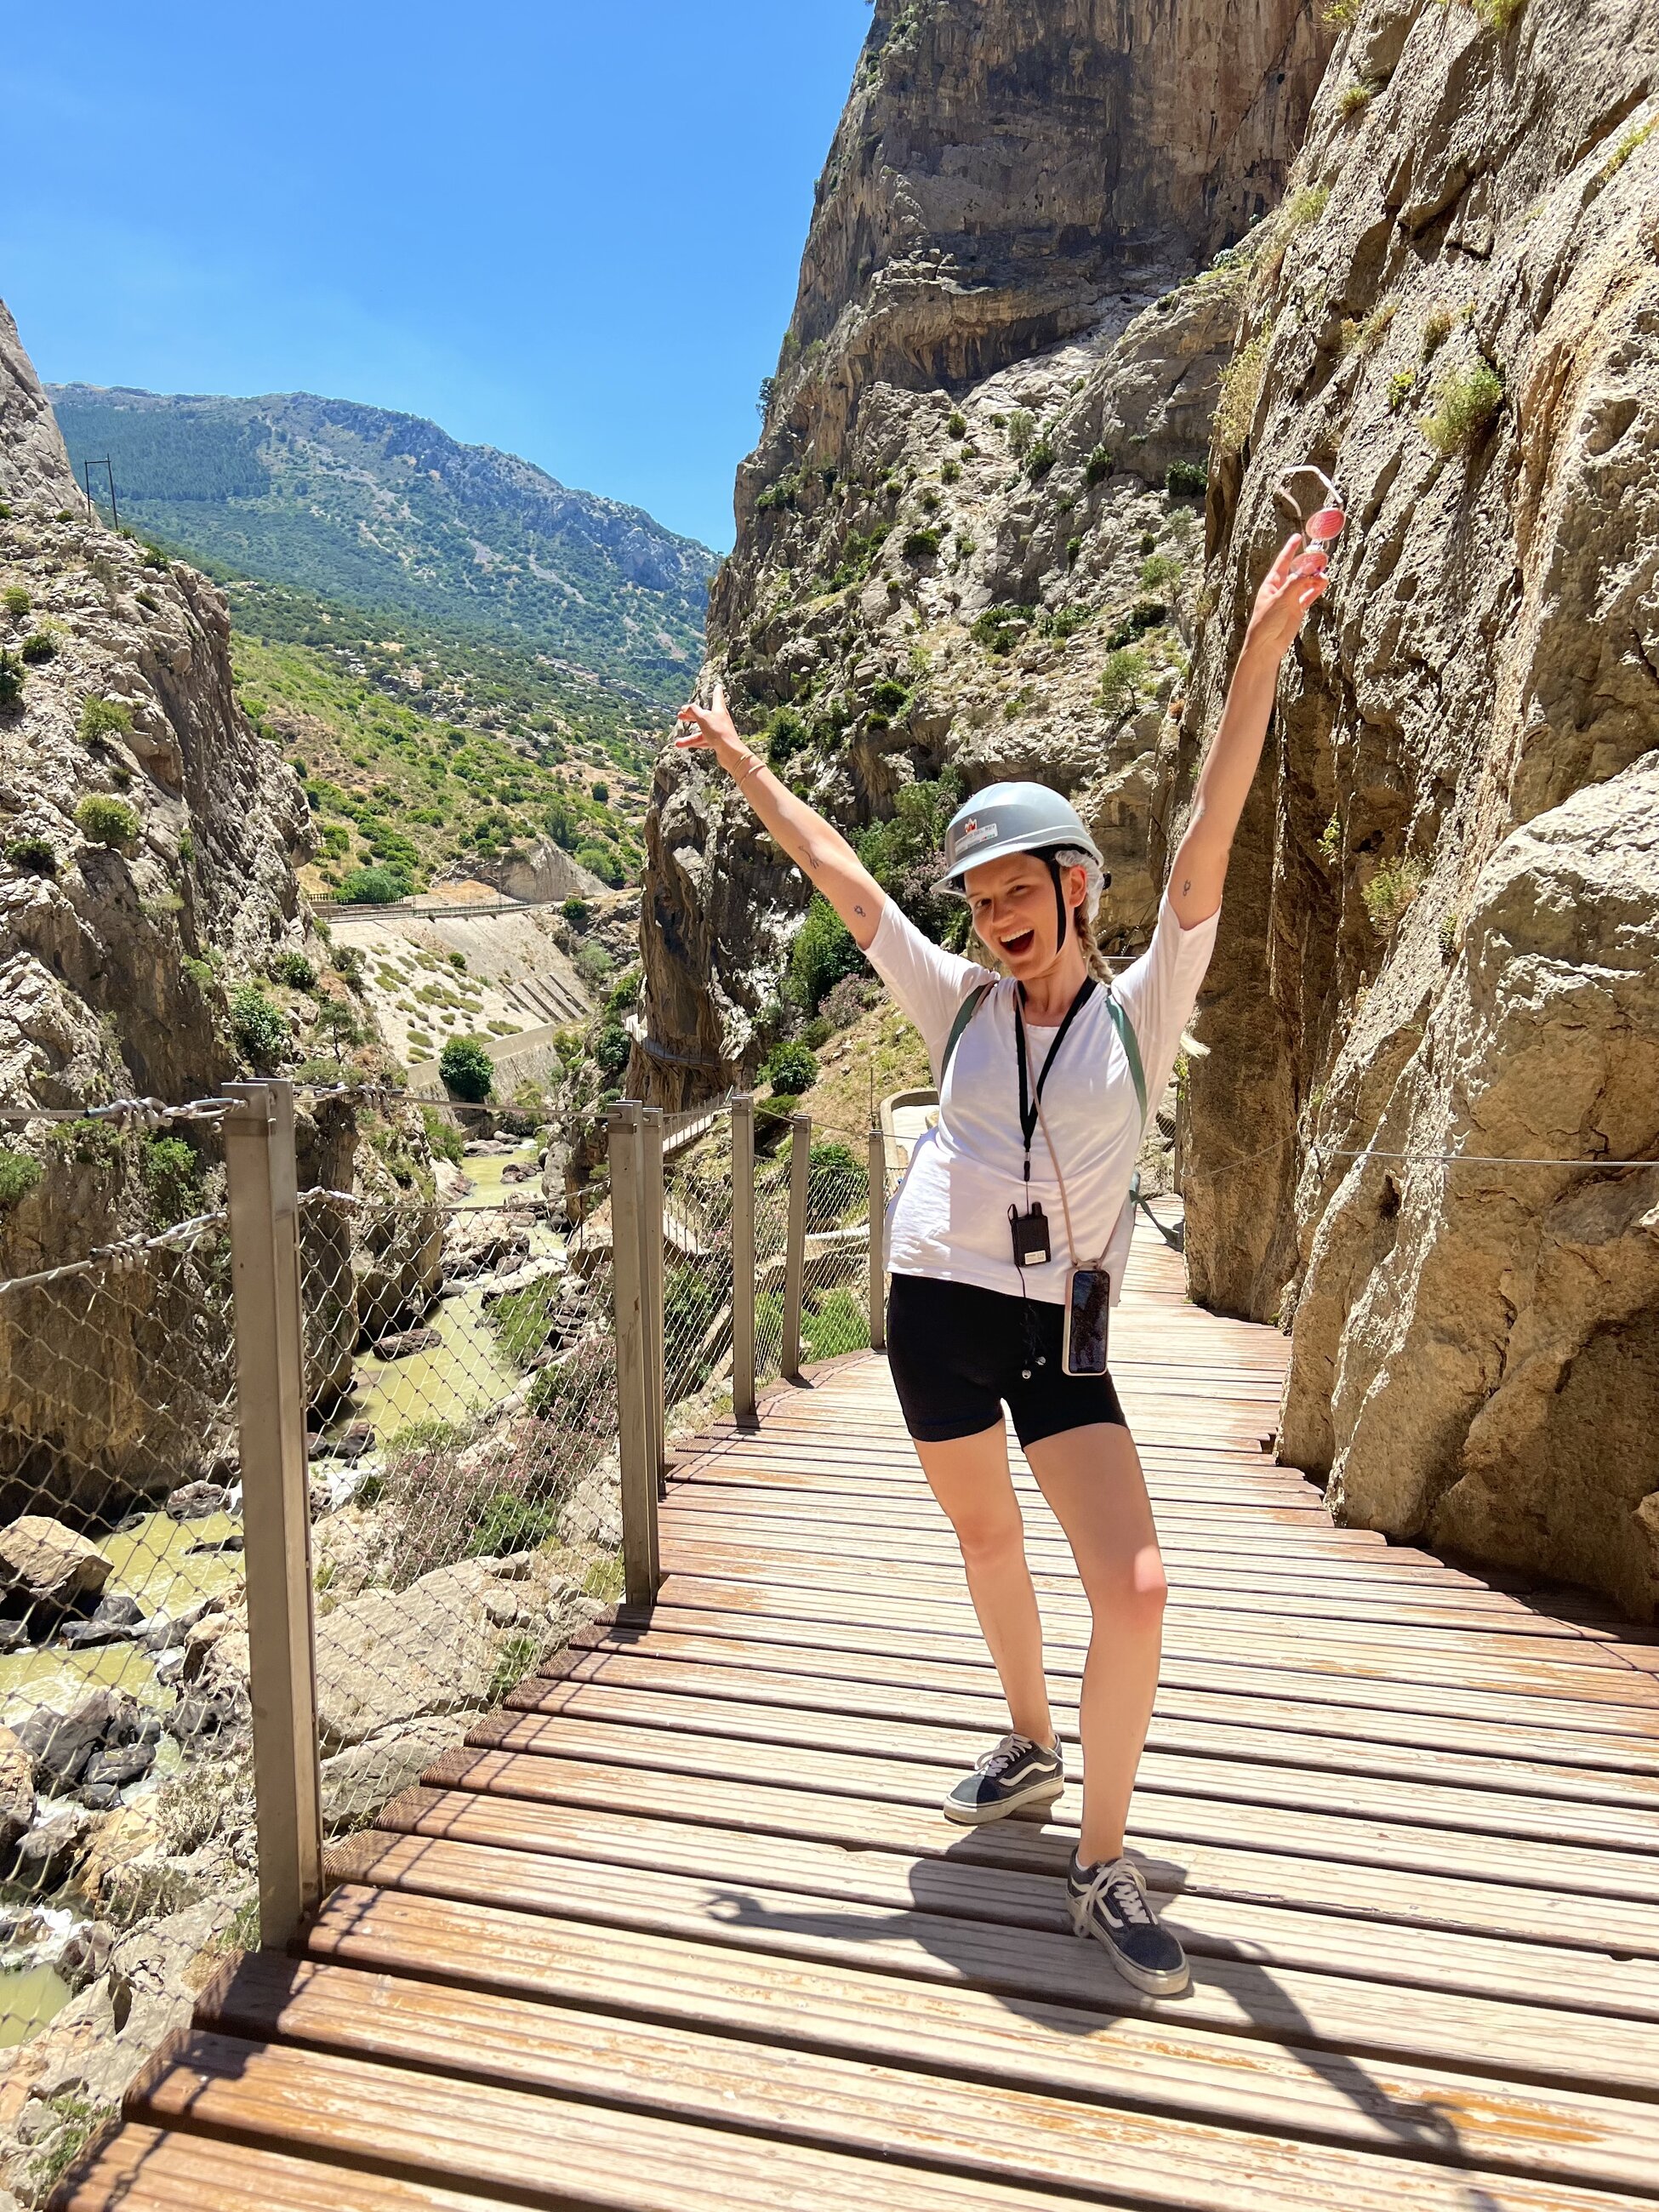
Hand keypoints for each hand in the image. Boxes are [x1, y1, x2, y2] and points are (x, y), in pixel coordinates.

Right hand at [674, 681, 753, 775]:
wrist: (730, 752)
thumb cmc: (718, 732)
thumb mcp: (703, 718)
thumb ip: (693, 710)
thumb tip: (686, 708)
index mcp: (719, 710)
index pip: (717, 697)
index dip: (717, 691)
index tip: (719, 686)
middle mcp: (719, 720)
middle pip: (703, 715)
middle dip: (691, 715)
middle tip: (680, 715)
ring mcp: (718, 732)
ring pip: (701, 732)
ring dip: (689, 737)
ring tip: (677, 742)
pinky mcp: (717, 743)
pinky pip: (702, 742)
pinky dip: (692, 743)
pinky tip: (682, 746)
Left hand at [1245, 533, 1329, 661]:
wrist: (1267, 645)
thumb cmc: (1266, 622)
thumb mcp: (1281, 599)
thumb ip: (1296, 584)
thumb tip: (1310, 571)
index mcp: (1271, 584)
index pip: (1282, 562)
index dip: (1290, 549)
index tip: (1297, 537)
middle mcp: (1281, 589)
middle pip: (1297, 571)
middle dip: (1308, 564)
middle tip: (1320, 557)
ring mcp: (1290, 599)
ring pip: (1305, 583)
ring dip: (1314, 578)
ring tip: (1323, 575)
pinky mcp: (1297, 609)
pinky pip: (1309, 595)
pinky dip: (1316, 589)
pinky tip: (1323, 583)